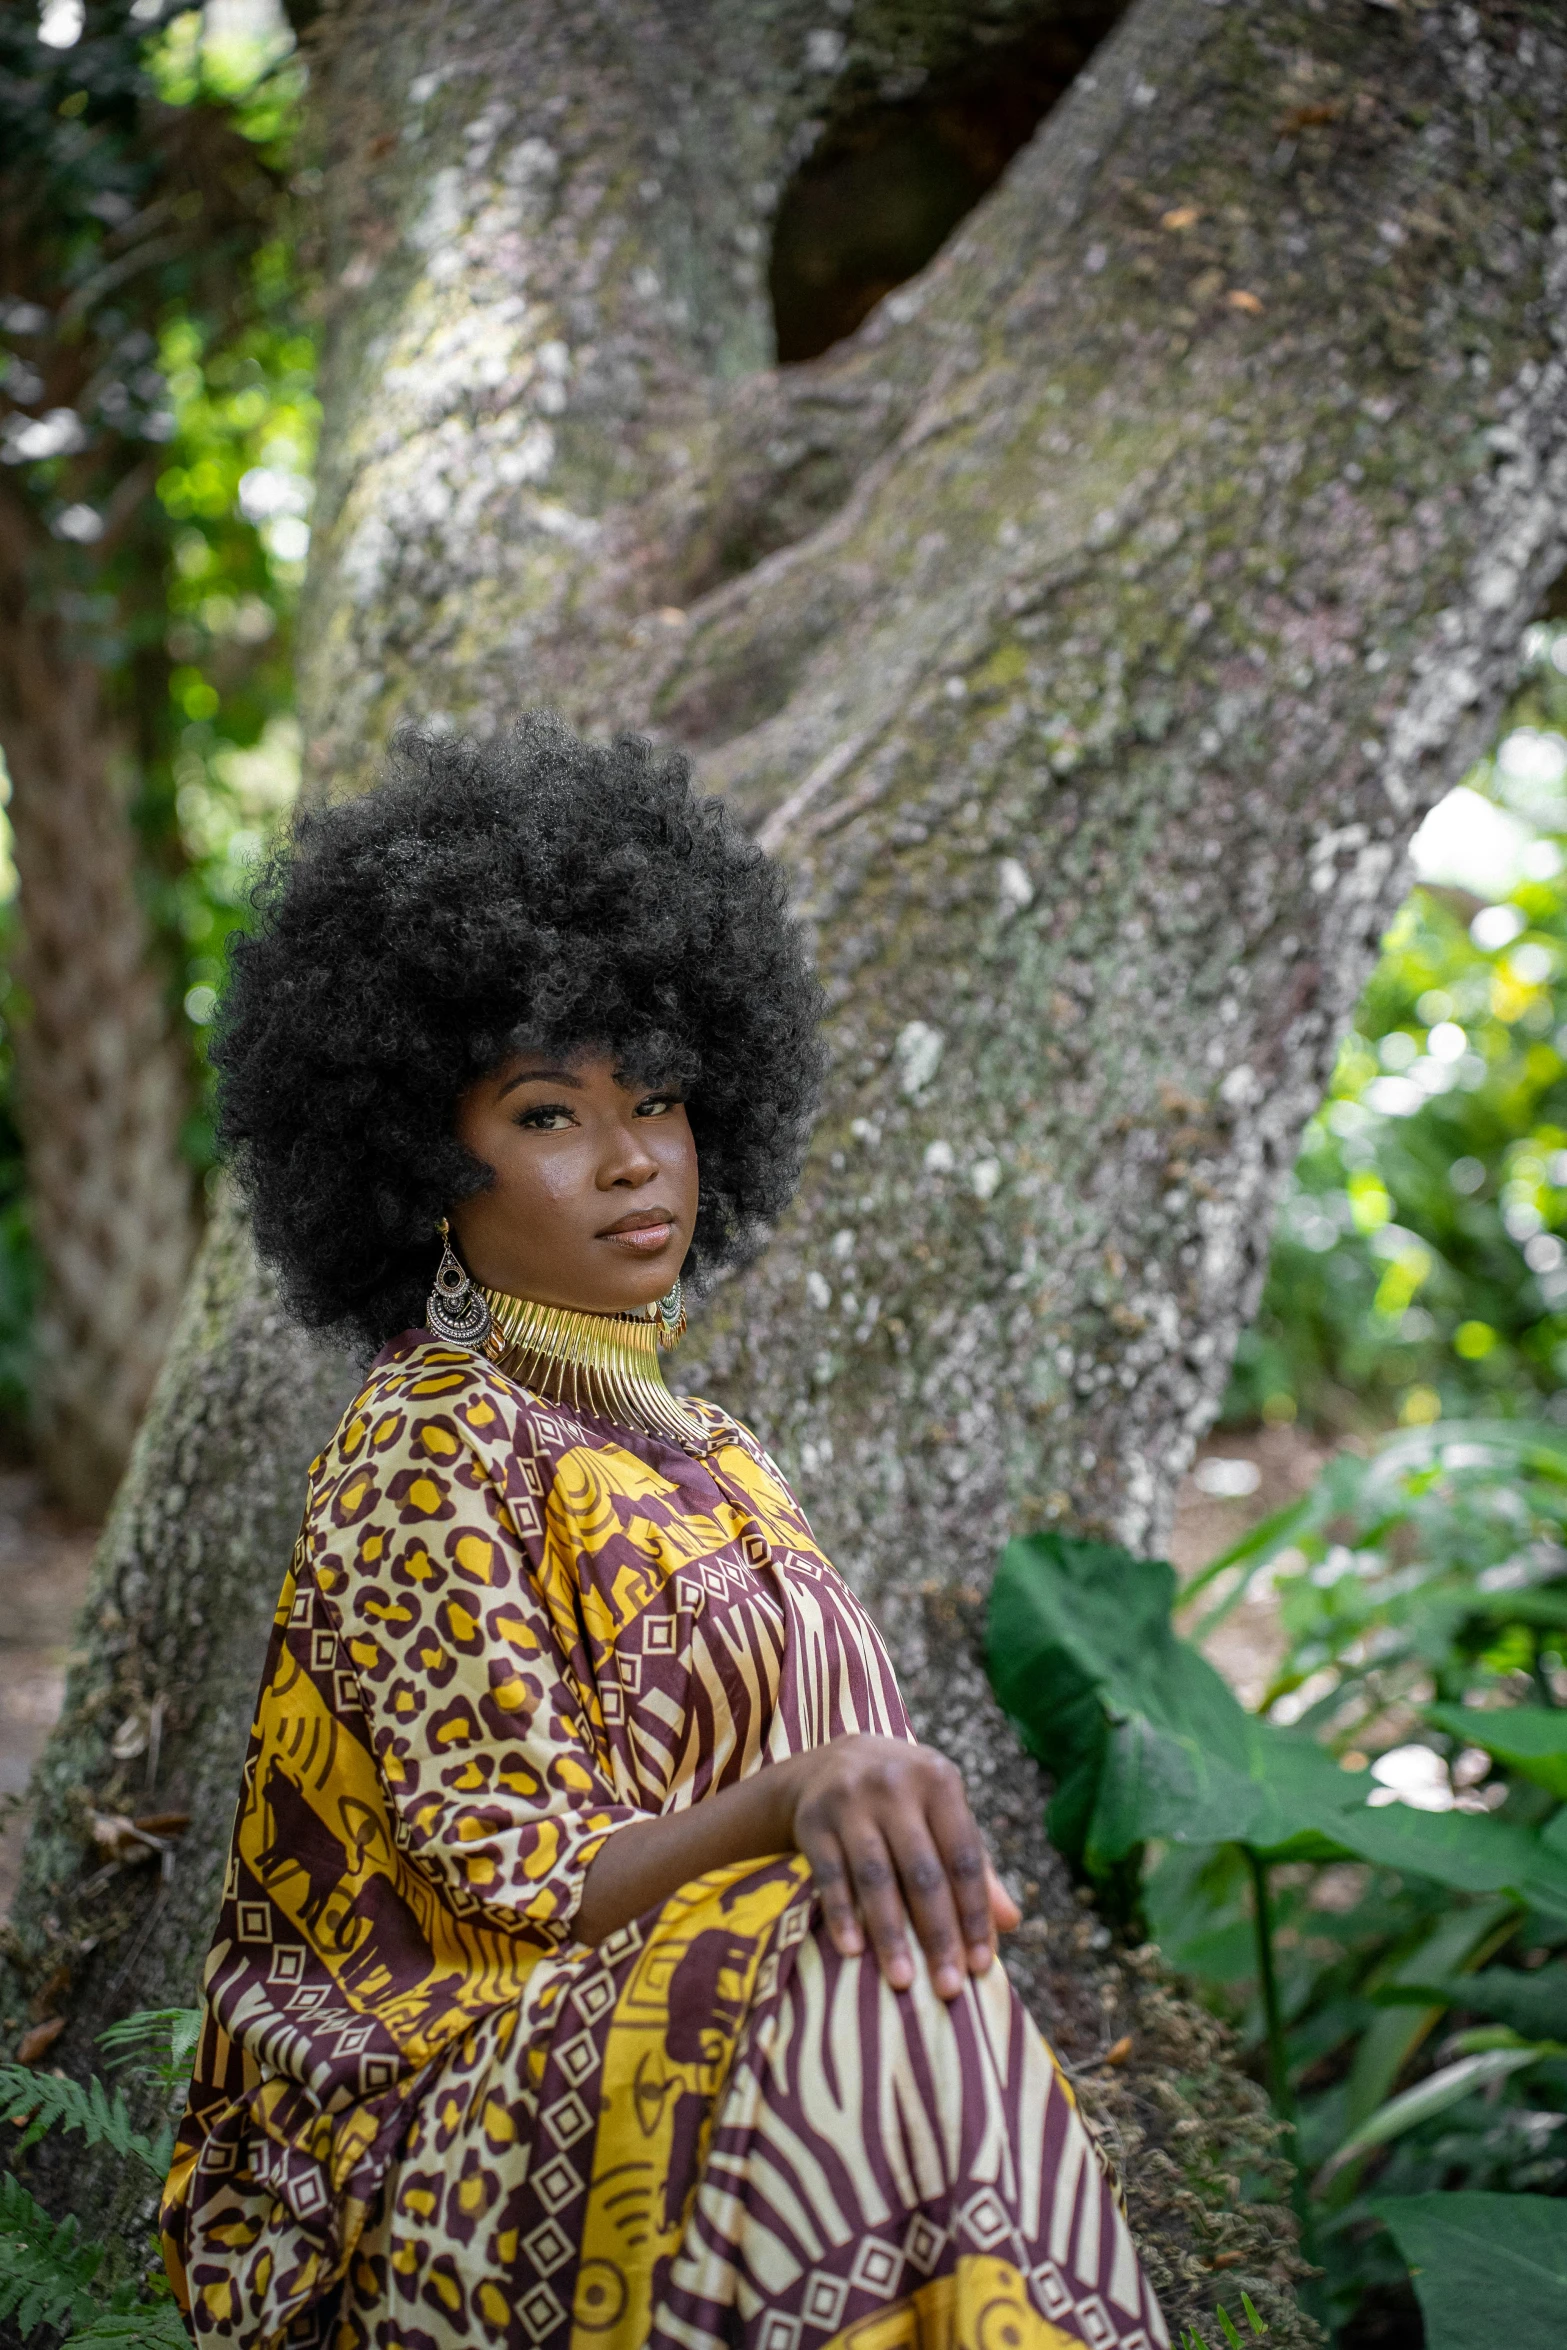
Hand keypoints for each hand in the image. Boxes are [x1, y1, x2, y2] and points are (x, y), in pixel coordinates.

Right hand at [783, 1734, 1020, 2000]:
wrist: (830, 1762)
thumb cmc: (903, 1801)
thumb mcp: (940, 1816)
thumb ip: (974, 1867)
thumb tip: (1010, 1923)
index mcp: (938, 1781)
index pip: (963, 1857)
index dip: (975, 1913)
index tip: (982, 1966)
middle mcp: (895, 1785)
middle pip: (922, 1871)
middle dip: (939, 1933)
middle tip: (947, 1988)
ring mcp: (850, 1800)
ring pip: (875, 1876)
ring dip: (890, 1932)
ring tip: (902, 1981)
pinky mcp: (814, 1820)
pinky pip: (830, 1875)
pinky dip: (842, 1914)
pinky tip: (853, 1952)